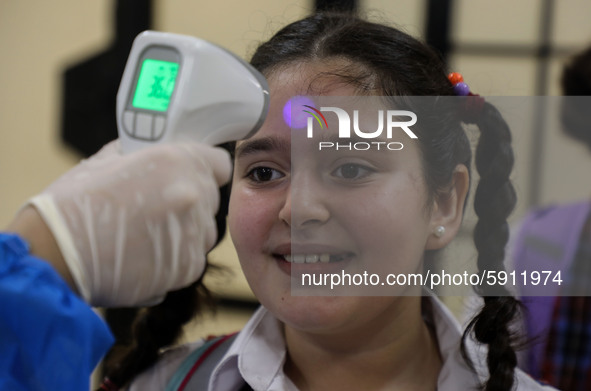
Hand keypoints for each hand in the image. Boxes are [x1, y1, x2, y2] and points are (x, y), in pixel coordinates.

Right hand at [26, 140, 230, 306]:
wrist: (54, 254)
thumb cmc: (72, 204)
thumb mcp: (105, 160)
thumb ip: (140, 154)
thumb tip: (151, 153)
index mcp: (176, 161)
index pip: (220, 163)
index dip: (205, 169)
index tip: (193, 176)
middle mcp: (192, 195)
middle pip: (210, 198)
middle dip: (191, 202)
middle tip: (157, 209)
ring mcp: (192, 233)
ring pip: (203, 232)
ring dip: (184, 233)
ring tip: (145, 236)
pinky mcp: (187, 267)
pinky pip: (191, 260)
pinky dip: (174, 260)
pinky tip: (143, 256)